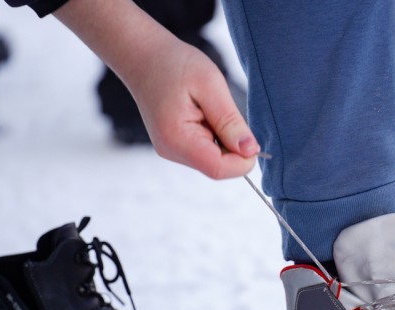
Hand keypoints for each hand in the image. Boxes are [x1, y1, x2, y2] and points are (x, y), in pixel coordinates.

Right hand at [127, 39, 259, 178]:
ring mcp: (171, 150)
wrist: (142, 55)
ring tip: (210, 109)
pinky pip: (205, 150)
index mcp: (177, 138)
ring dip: (224, 140)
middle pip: (218, 167)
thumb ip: (230, 122)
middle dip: (234, 147)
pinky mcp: (174, 145)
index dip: (243, 161)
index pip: (219, 169)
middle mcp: (171, 151)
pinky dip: (215, 136)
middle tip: (226, 113)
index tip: (252, 139)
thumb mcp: (210, 85)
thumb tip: (250, 151)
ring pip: (214, 159)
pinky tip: (205, 113)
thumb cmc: (174, 64)